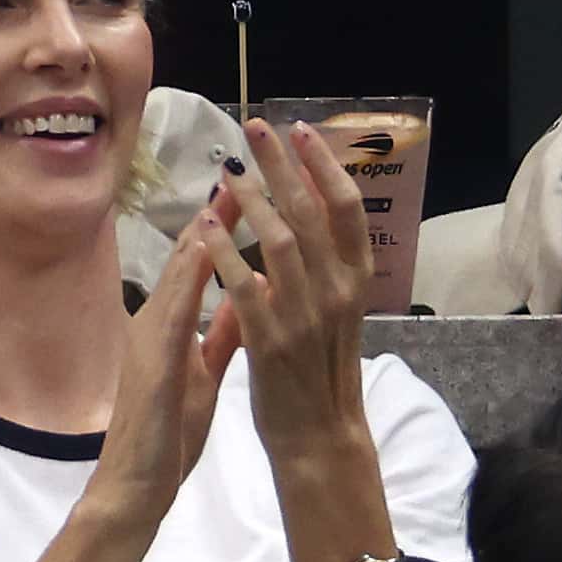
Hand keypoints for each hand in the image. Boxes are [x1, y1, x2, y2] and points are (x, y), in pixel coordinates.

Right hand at [83, 215, 228, 529]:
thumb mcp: (203, 372)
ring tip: (224, 193)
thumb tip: (242, 293)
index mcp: (169, 326)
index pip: (199, 267)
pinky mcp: (152, 363)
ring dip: (200, 233)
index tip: (249, 191)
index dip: (222, 227)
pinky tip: (204, 251)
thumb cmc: (167, 433)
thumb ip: (219, 333)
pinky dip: (189, 279)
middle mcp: (155, 323)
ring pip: (176, 276)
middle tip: (239, 171)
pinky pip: (172, 313)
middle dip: (213, 215)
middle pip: (186, 259)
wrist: (133, 485)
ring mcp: (149, 340)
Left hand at [204, 118, 369, 450]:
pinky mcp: (270, 343)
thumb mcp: (334, 308)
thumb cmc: (321, 368)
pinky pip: (244, 288)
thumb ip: (324, 263)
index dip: (324, 165)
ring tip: (229, 170)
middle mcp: (337, 293)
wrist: (317, 435)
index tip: (300, 130)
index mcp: (355, 282)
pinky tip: (206, 226)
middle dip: (282, 165)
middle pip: (310, 213)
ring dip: (253, 201)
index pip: (347, 209)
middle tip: (255, 127)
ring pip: (281, 244)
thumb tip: (310, 208)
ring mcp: (305, 317)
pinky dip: (224, 253)